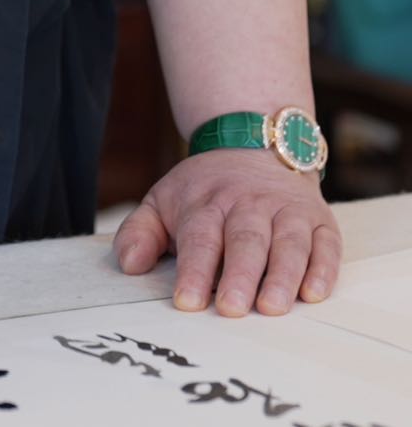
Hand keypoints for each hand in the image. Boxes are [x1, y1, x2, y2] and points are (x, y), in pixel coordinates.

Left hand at [114, 149, 342, 316]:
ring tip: (272, 306)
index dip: (194, 270)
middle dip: (239, 274)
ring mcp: (286, 210)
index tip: (187, 302)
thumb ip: (140, 232)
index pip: (200, 237)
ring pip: (287, 242)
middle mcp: (248, 204)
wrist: (254, 146)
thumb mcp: (163, 200)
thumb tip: (129, 264)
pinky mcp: (318, 219)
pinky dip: (323, 267)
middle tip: (232, 309)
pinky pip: (325, 243)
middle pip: (245, 240)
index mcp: (206, 201)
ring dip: (282, 275)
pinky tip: (314, 292)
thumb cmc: (205, 190)